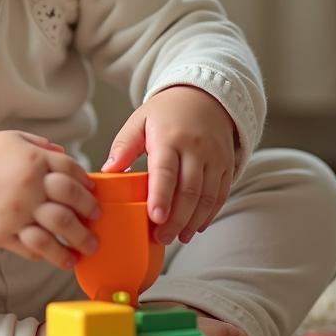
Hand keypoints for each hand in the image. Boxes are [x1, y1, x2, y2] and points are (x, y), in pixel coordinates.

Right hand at [0, 130, 102, 271]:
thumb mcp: (11, 139)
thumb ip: (40, 146)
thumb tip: (64, 156)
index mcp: (32, 159)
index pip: (73, 172)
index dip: (87, 185)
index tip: (93, 195)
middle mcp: (28, 186)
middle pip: (73, 203)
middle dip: (91, 214)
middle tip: (96, 220)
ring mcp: (17, 212)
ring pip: (60, 231)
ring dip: (80, 241)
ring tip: (88, 247)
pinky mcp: (5, 234)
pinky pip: (37, 249)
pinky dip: (54, 257)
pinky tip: (65, 258)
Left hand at [102, 84, 238, 244]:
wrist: (204, 97)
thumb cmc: (165, 113)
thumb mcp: (139, 121)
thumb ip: (124, 146)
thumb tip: (107, 171)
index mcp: (169, 137)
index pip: (165, 171)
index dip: (161, 197)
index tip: (154, 218)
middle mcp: (196, 149)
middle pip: (189, 190)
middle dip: (176, 218)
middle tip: (162, 238)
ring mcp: (215, 158)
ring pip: (207, 197)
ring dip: (193, 221)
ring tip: (178, 237)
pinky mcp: (227, 166)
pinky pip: (221, 195)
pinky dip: (209, 214)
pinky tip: (195, 226)